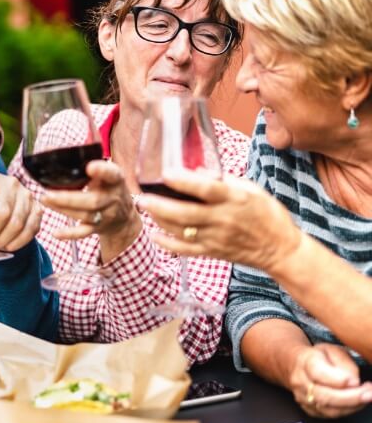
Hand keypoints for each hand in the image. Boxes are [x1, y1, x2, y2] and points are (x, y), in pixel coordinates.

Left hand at [38, 160, 140, 259]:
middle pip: (92, 200)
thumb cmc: (107, 186)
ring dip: (63, 209)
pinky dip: (70, 234)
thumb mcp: (104, 172)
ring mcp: (107, 214)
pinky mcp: (99, 227)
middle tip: (47, 193)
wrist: (124, 216)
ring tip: (44, 200)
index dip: (102, 171)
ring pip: (85, 215)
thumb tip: (50, 147)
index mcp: (115, 179)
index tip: (90, 167)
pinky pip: (85, 232)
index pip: (112, 174)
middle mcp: (113, 198)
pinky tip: (55, 233)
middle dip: (68, 198)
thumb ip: (86, 162)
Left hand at [138, 171, 301, 271]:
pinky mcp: (212, 252)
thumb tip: (198, 170)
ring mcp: (216, 238)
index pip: (206, 190)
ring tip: (145, 206)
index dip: (184, 182)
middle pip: (186, 213)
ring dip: (159, 219)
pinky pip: (185, 250)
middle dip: (160, 205)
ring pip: (181, 231)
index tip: (165, 173)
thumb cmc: (268, 214)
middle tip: (142, 195)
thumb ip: (225, 180)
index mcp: (235, 200)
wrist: (281, 249)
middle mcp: (223, 220)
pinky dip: (167, 243)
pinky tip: (154, 234)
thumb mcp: (252, 190)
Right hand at [289, 343, 371, 417]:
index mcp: (304, 361)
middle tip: (369, 393)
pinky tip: (357, 403)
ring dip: (352, 406)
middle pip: (324, 395)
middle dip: (351, 397)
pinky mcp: (309, 409)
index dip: (337, 379)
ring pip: (329, 409)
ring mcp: (303, 398)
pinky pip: (330, 416)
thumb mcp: (332, 349)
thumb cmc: (318, 356)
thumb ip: (344, 363)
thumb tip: (354, 381)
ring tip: (367, 397)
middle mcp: (300, 381)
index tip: (355, 381)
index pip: (317, 372)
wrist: (295, 364)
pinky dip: (347, 411)